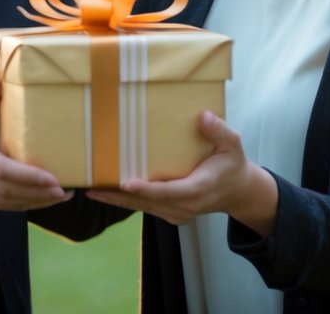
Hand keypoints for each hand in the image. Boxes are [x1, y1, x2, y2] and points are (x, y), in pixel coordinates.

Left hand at [86, 110, 276, 234]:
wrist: (238, 191)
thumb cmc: (233, 164)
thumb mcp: (233, 144)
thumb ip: (219, 130)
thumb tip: (203, 116)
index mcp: (198, 189)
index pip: (168, 192)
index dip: (145, 189)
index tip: (124, 183)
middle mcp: (185, 206)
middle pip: (146, 203)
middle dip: (118, 196)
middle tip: (91, 188)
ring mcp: (177, 214)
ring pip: (142, 208)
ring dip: (116, 200)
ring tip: (91, 190)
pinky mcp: (171, 214)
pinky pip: (146, 208)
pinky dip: (126, 201)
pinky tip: (107, 192)